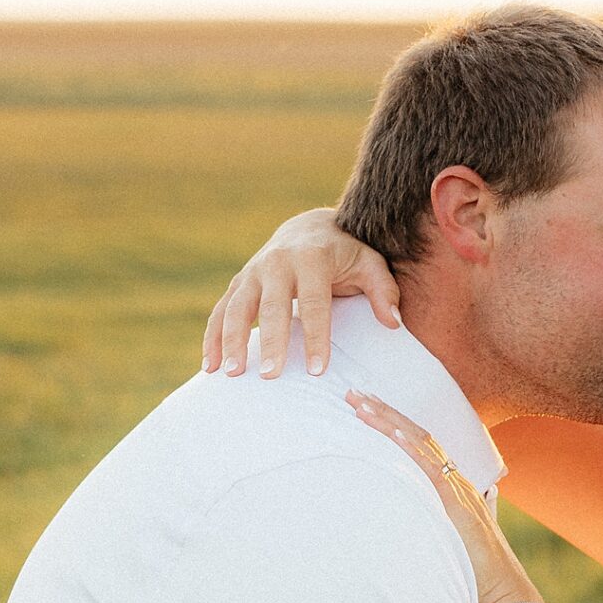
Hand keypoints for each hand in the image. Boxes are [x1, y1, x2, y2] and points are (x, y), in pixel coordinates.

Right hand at [202, 210, 400, 379]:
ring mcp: (253, 271)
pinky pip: (220, 310)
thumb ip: (384, 290)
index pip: (314, 302)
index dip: (316, 336)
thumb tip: (393, 323)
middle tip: (271, 375)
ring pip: (237, 307)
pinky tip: (209, 367)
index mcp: (312, 258)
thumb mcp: (369, 263)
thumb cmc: (344, 253)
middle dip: (271, 342)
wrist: (309, 227)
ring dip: (231, 340)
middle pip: (272, 306)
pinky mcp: (239, 282)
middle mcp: (277, 262)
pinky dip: (213, 337)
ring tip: (231, 374)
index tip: (317, 369)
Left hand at [347, 390, 546, 602]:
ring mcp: (458, 488)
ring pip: (420, 442)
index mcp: (454, 484)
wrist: (500, 594)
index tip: (367, 406)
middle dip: (384, 411)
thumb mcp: (459, 538)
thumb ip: (461, 516)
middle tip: (352, 392)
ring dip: (388, 421)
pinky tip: (392, 431)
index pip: (421, 442)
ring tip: (359, 404)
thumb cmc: (477, 573)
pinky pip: (431, 466)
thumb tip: (480, 496)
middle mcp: (456, 478)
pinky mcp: (457, 502)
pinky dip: (411, 446)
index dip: (394, 421)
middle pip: (416, 433)